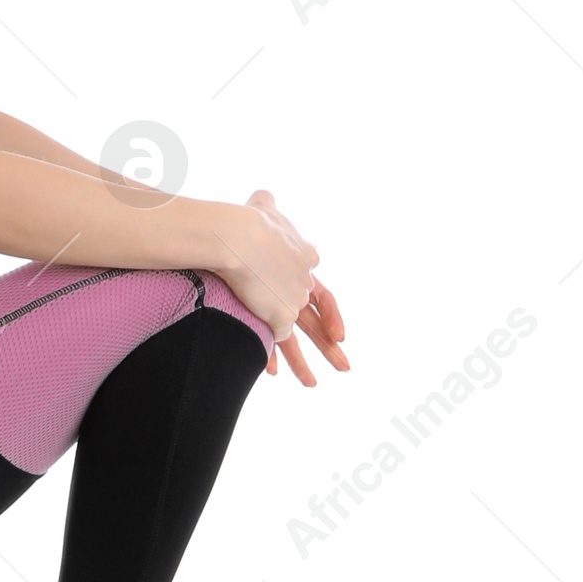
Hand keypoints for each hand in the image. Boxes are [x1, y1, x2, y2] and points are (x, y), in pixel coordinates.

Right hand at [206, 189, 347, 385]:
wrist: (238, 235)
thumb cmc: (245, 219)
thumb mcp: (261, 207)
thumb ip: (264, 206)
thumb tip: (263, 197)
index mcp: (304, 259)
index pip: (320, 290)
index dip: (326, 310)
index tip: (334, 327)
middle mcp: (304, 282)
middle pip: (320, 319)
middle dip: (330, 345)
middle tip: (344, 366)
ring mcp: (293, 301)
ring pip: (302, 337)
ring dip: (307, 363)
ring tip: (313, 384)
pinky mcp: (278, 316)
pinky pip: (277, 342)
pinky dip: (273, 358)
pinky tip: (273, 373)